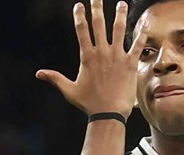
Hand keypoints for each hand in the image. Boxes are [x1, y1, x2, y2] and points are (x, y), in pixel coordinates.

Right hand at [36, 0, 147, 118]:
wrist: (109, 114)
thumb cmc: (89, 104)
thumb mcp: (69, 90)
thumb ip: (55, 78)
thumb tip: (38, 73)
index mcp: (87, 56)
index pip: (81, 30)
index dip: (79, 16)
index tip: (79, 5)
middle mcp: (102, 53)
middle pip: (98, 24)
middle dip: (97, 8)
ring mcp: (117, 57)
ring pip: (118, 30)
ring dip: (120, 14)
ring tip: (121, 2)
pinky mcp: (130, 64)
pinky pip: (137, 45)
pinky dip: (141, 34)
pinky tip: (145, 24)